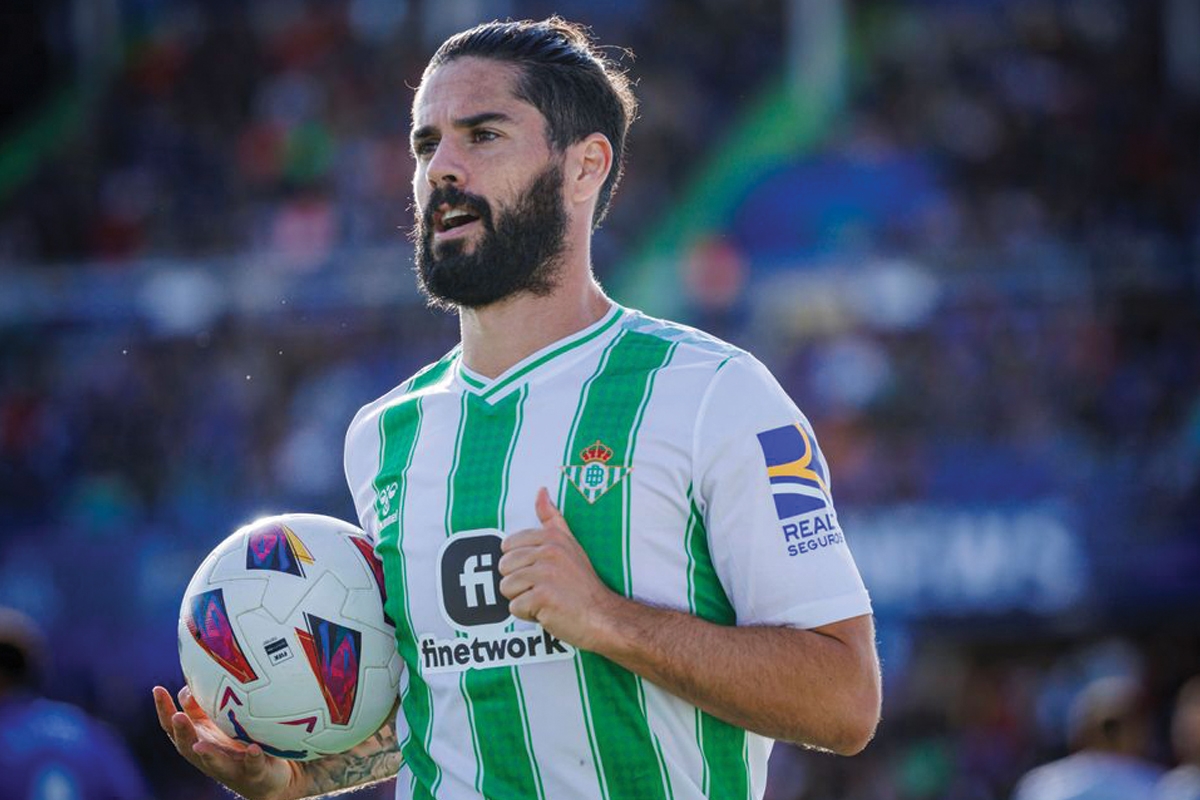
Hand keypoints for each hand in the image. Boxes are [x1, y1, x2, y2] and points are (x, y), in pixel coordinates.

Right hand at [152, 684, 299, 799]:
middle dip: (182, 732)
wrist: (262, 777)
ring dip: (207, 754)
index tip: (158, 689)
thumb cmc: (235, 744)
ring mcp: (230, 767)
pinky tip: (253, 749)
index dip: (164, 710)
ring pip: (215, 763)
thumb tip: (190, 684)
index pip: (174, 726)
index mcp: (198, 740)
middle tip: (177, 716)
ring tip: (200, 745)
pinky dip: (252, 758)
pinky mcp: (253, 773)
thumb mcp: (216, 723)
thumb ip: (201, 707)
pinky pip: (252, 766)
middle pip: (189, 747)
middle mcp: (208, 756)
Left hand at [498, 487, 622, 650]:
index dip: (520, 564)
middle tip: (543, 588)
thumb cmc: (583, 584)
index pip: (508, 546)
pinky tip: (548, 611)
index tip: (541, 572)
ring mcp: (545, 574)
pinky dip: (528, 614)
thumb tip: (541, 490)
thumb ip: (552, 518)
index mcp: (551, 537)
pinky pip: (515, 607)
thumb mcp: (570, 544)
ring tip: (545, 599)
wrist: (603, 615)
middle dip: (518, 583)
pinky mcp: (543, 597)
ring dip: (522, 599)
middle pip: (504, 567)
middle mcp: (548, 552)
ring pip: (506, 587)